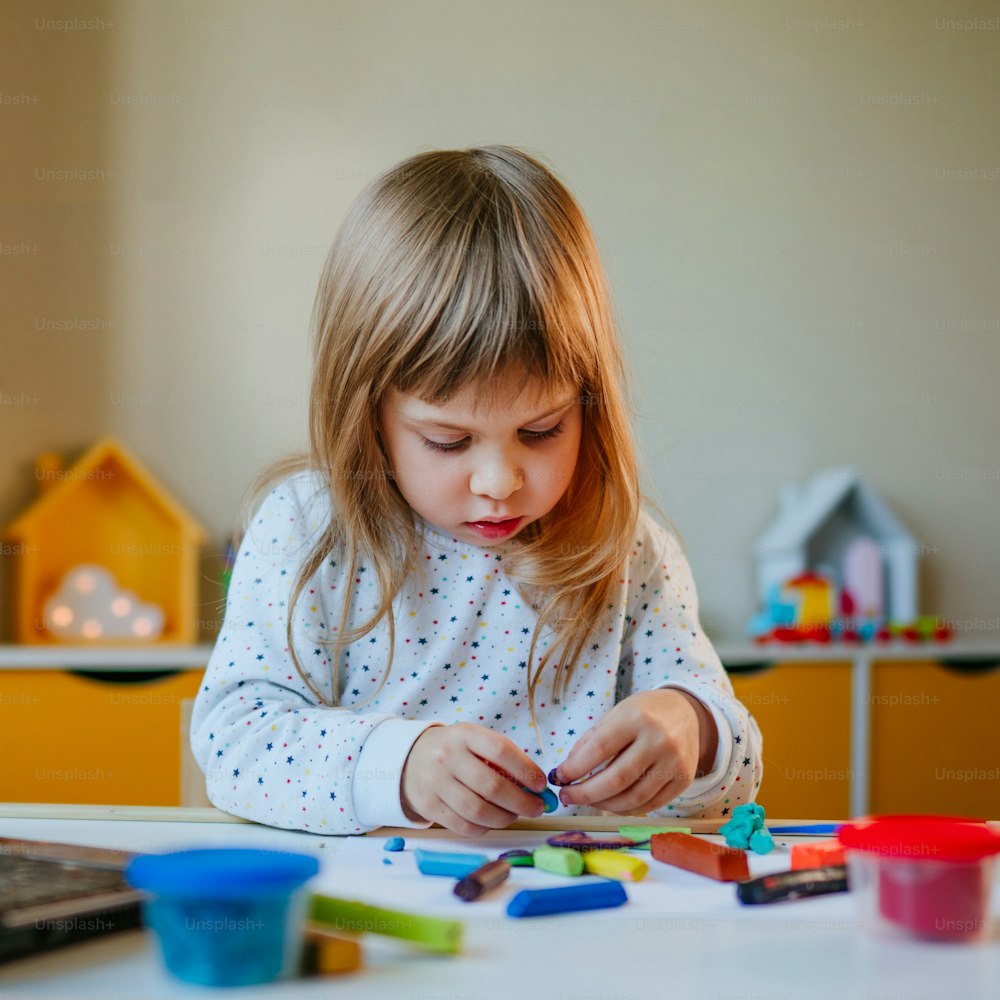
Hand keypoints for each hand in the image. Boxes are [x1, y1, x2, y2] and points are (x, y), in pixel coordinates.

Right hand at [400, 724, 547, 835]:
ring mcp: (435, 783)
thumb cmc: (455, 751)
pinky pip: (463, 825)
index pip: (501, 750)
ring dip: (505, 818)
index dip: (526, 770)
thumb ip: (502, 759)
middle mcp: (447, 757)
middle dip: (521, 802)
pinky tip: (492, 821)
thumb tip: (536, 788)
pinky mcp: (428, 806)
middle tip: (537, 808)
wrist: (410, 759)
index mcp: (464, 734)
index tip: (541, 784)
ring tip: (514, 815)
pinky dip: (484, 828)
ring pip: (478, 811)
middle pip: (492, 786)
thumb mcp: (474, 741)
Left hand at [551, 689, 716, 814]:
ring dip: (604, 805)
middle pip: (617, 779)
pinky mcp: (684, 780)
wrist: (687, 713)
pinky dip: (626, 810)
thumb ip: (591, 740)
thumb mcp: (616, 714)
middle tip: (567, 797)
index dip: (575, 767)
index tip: (558, 778)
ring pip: (634, 798)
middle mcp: (659, 740)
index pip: (599, 748)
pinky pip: (650, 805)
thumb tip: (566, 772)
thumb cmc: (644, 713)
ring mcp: (675, 762)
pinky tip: (611, 804)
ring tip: (587, 801)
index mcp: (637, 717)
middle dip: (586, 793)